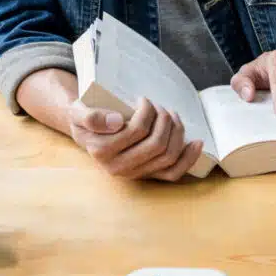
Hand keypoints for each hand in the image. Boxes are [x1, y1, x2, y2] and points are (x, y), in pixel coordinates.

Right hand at [68, 98, 203, 181]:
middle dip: (165, 120)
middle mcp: (119, 167)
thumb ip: (90, 116)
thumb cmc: (87, 117)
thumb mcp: (78, 111)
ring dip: (177, 132)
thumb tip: (116, 122)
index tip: (142, 100)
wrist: (88, 133)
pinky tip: (196, 142)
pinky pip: (173, 173)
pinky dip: (189, 158)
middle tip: (160, 107)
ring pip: (168, 156)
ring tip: (171, 116)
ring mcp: (135, 173)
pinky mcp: (148, 175)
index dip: (146, 112)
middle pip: (156, 144)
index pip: (136, 130)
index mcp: (102, 151)